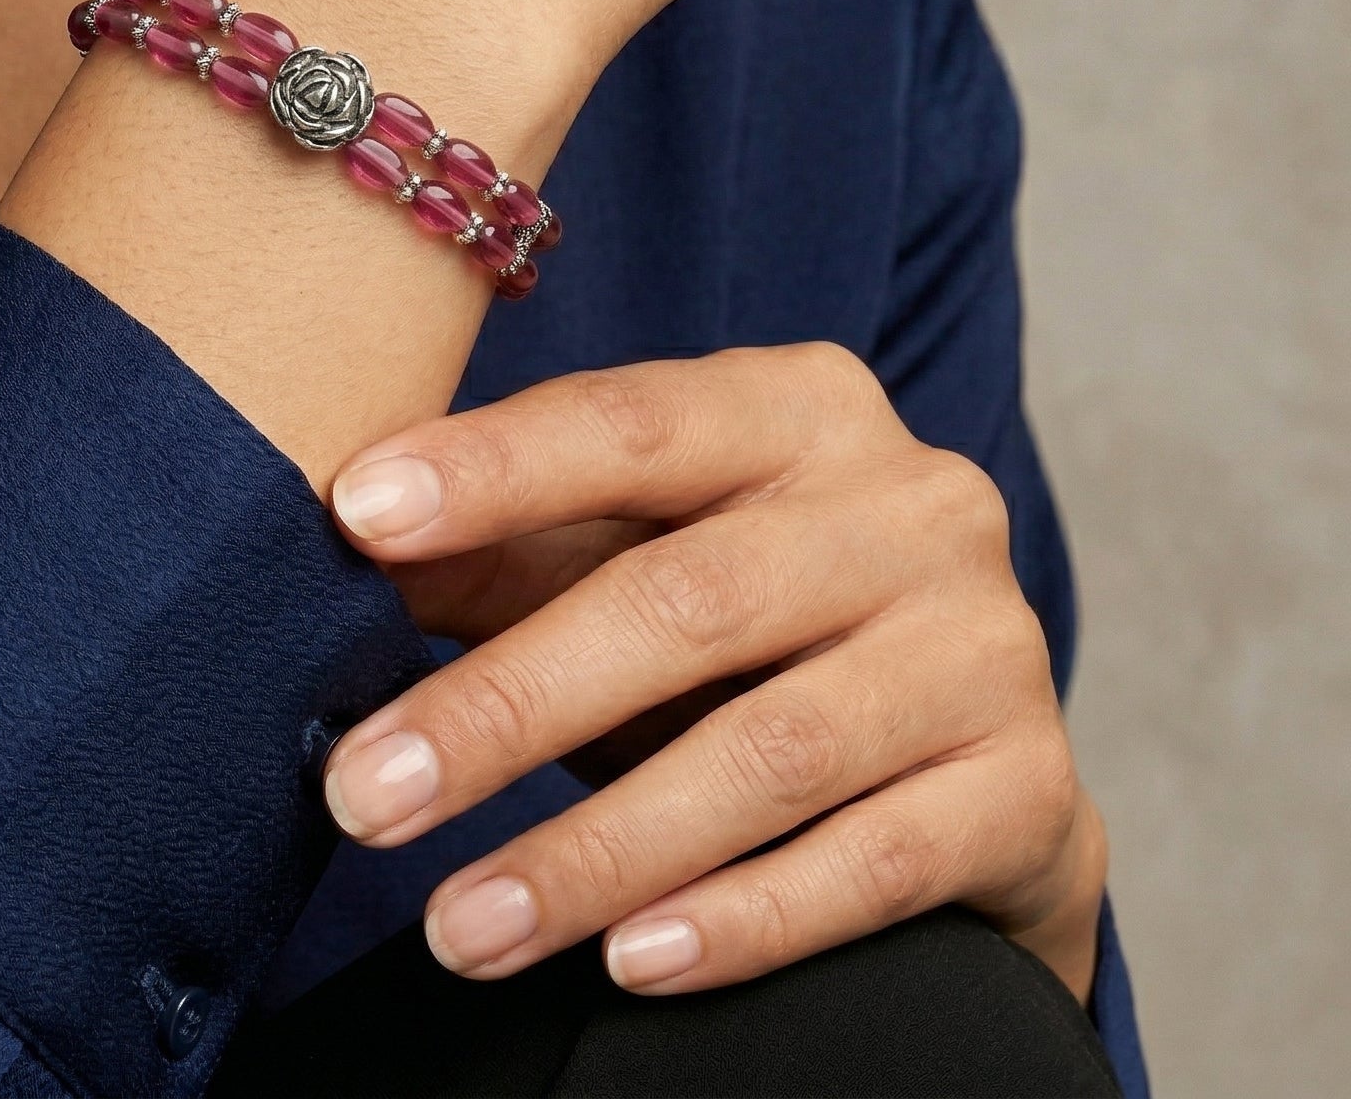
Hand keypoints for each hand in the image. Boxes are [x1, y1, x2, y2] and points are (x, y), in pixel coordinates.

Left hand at [321, 346, 1108, 998]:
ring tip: (457, 923)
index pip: (632, 419)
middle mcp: (913, 503)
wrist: (966, 740)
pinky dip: (741, 919)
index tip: (354, 514)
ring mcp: (984, 645)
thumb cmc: (754, 621)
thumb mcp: (632, 552)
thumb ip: (505, 546)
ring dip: (595, 851)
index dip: (494, 464)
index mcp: (800, 406)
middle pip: (688, 601)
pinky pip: (870, 863)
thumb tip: (341, 550)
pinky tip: (628, 961)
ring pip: (771, 752)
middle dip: (508, 705)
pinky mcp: (1026, 788)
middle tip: (365, 793)